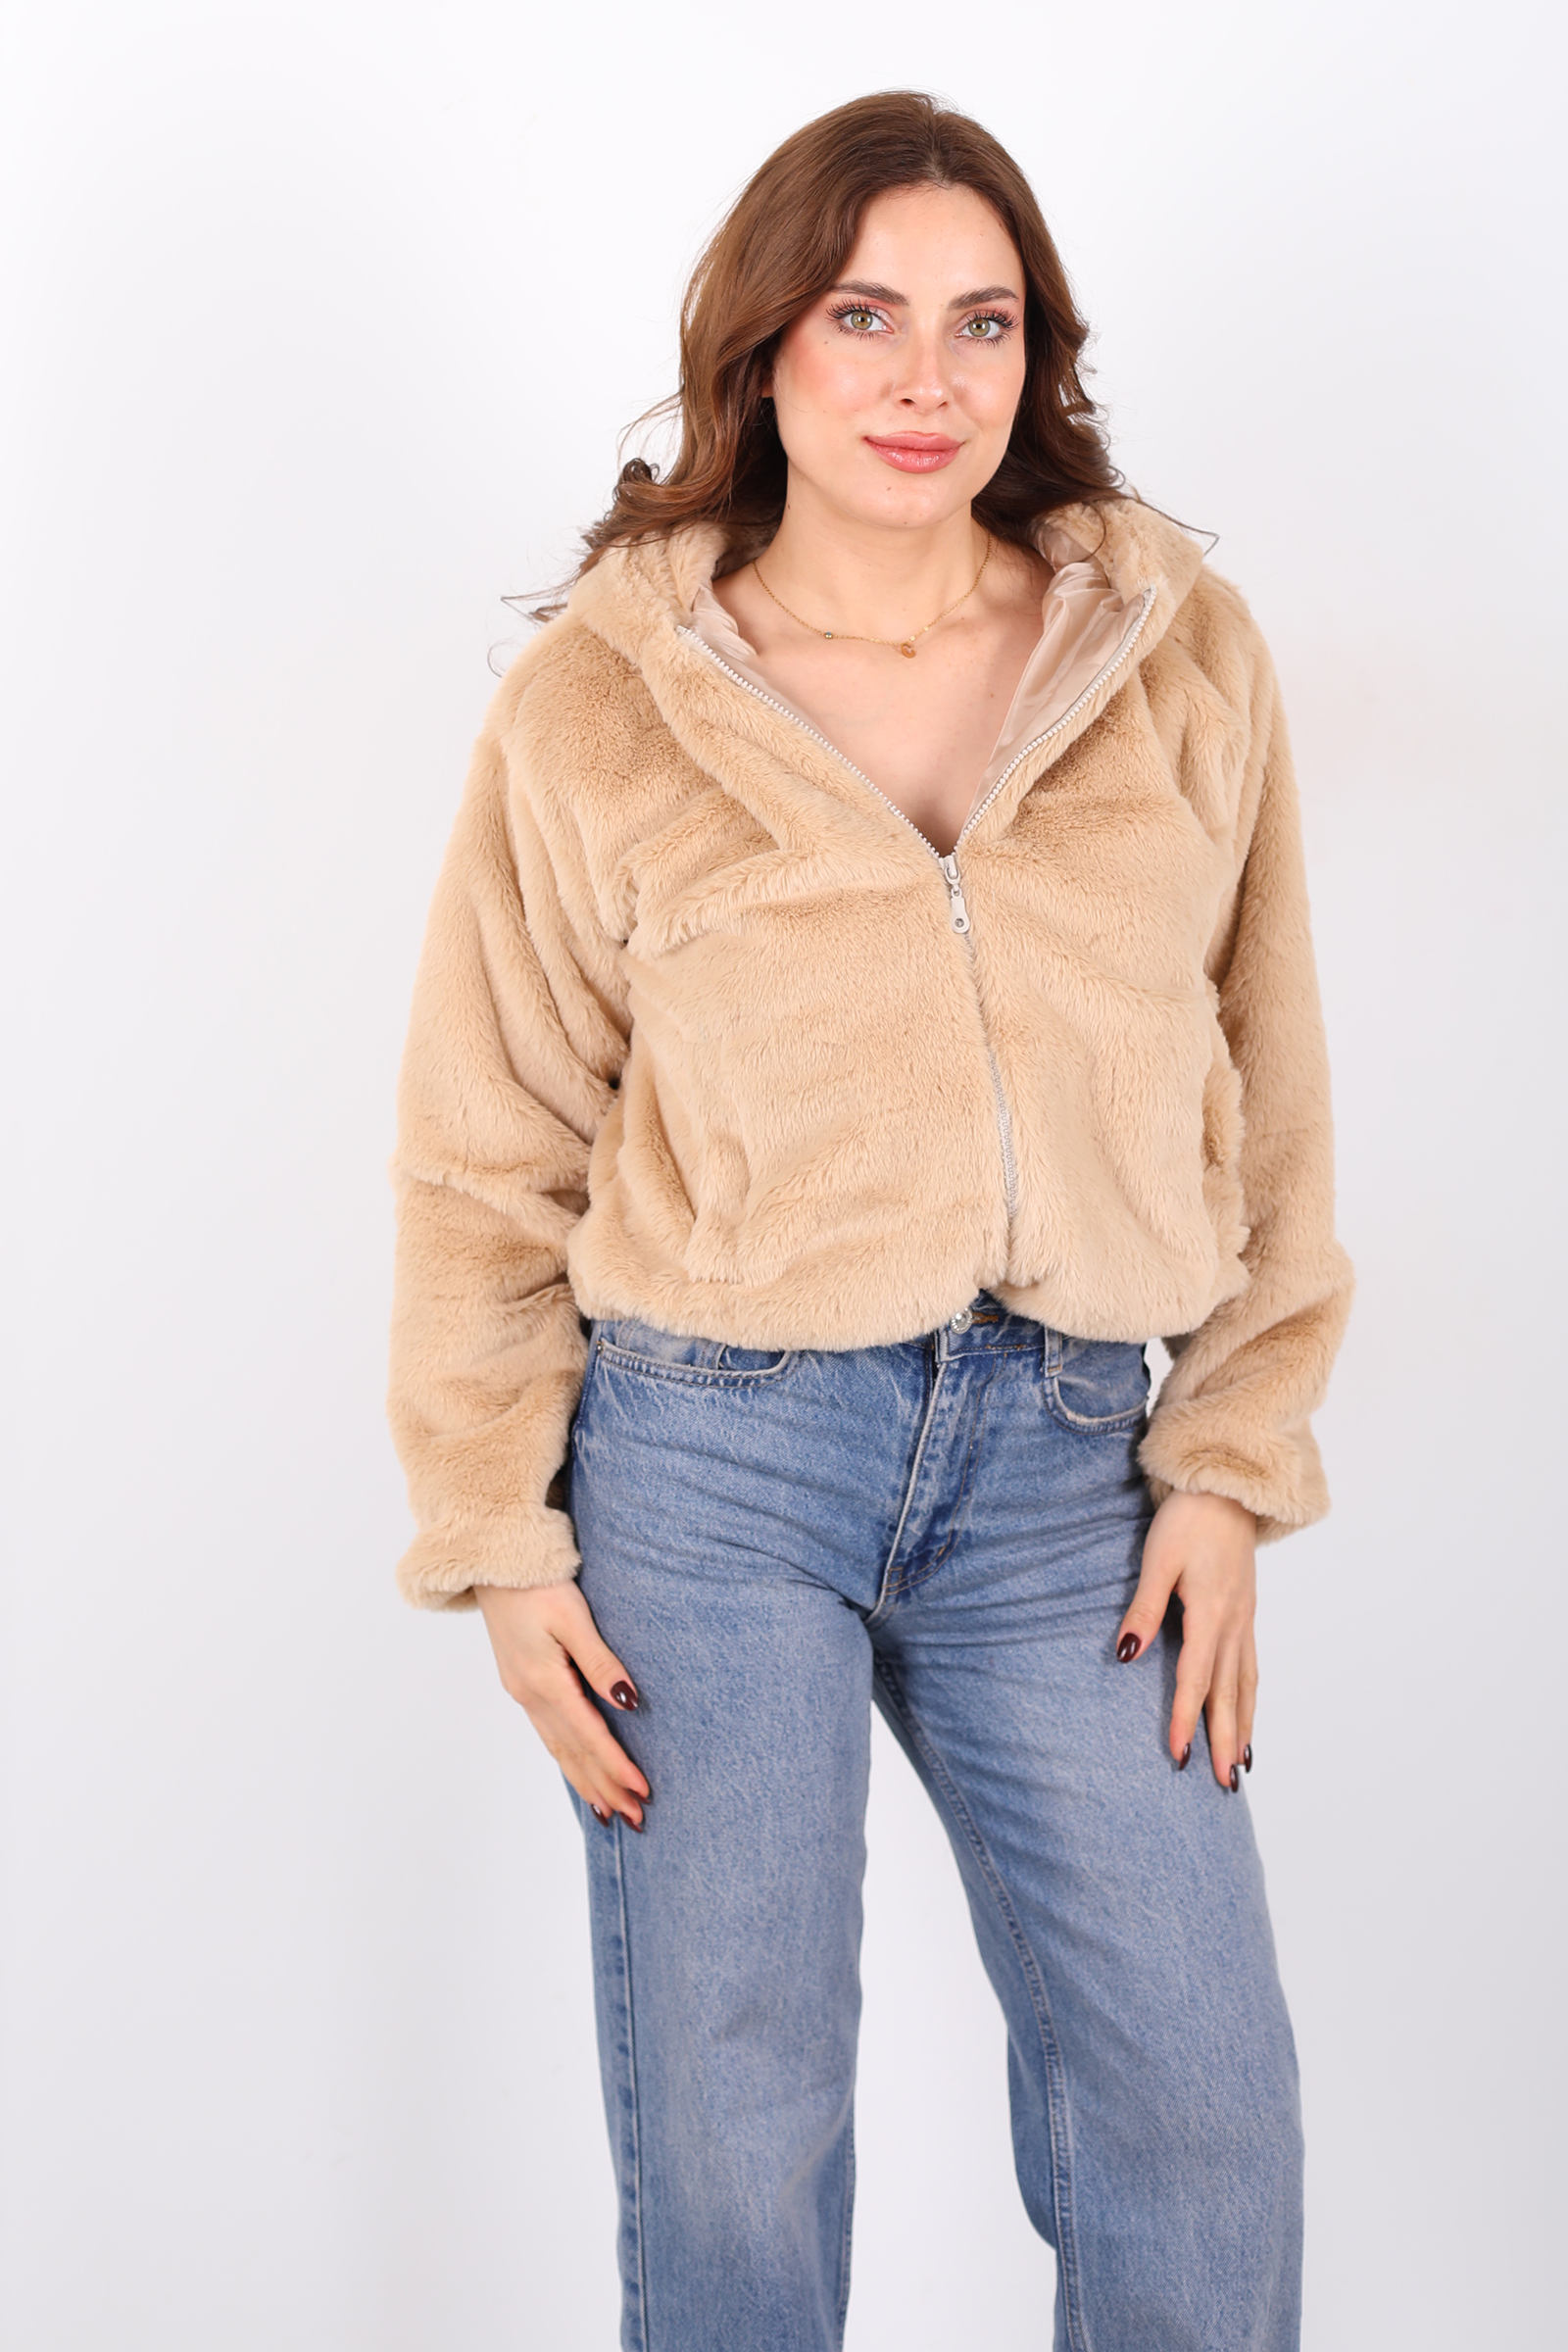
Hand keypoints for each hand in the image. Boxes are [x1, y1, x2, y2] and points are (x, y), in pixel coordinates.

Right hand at [473, 1580, 650, 1829]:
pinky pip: (548, 1733)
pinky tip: (577, 1769)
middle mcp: (530, 1694)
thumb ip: (601, 1662)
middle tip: (636, 1817)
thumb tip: (628, 1703)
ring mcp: (522, 1691)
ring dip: (585, 1780)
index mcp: (544, 1681)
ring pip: (558, 1748)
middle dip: (605, 1786)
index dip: (617, 1767)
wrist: (494, 1562)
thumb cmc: (538, 1581)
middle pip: (573, 1752)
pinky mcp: (521, 1682)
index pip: (589, 1736)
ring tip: (608, 1810)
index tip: (642, 1792)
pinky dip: (566, 1758)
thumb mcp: (573, 1616)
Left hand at [1114, 1491, 1257, 1787]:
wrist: (1228, 1488)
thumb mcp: (1157, 1560)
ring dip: (1244, 1726)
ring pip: (1245, 1683)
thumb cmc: (1188, 1519)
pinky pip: (1251, 1665)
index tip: (1178, 1756)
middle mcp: (1233, 1623)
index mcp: (1209, 1613)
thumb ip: (1142, 1609)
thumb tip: (1124, 1657)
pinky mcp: (1246, 1612)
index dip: (1184, 1719)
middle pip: (1228, 1693)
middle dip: (1226, 1740)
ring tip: (1242, 1765)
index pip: (1194, 1679)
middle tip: (1225, 1785)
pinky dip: (1250, 1697)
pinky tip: (1247, 1714)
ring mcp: (1244, 1619)